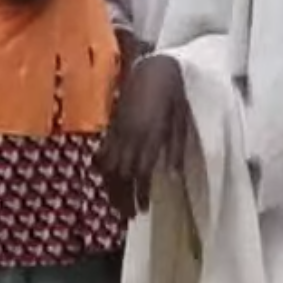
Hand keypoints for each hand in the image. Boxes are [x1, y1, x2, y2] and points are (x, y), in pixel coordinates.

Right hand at [97, 55, 190, 217]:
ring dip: (111, 187)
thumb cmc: (173, 93)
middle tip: (128, 215)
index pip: (142, 172)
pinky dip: (101, 167)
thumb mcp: (181, 120)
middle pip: (122, 174)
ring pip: (109, 165)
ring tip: (116, 205)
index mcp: (151, 135)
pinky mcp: (113, 125)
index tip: (143, 209)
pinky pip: (102, 151)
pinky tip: (104, 178)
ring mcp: (119, 130)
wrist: (154, 67)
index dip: (141, 193)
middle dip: (123, 197)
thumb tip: (172, 175)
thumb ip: (175, 147)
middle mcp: (131, 135)